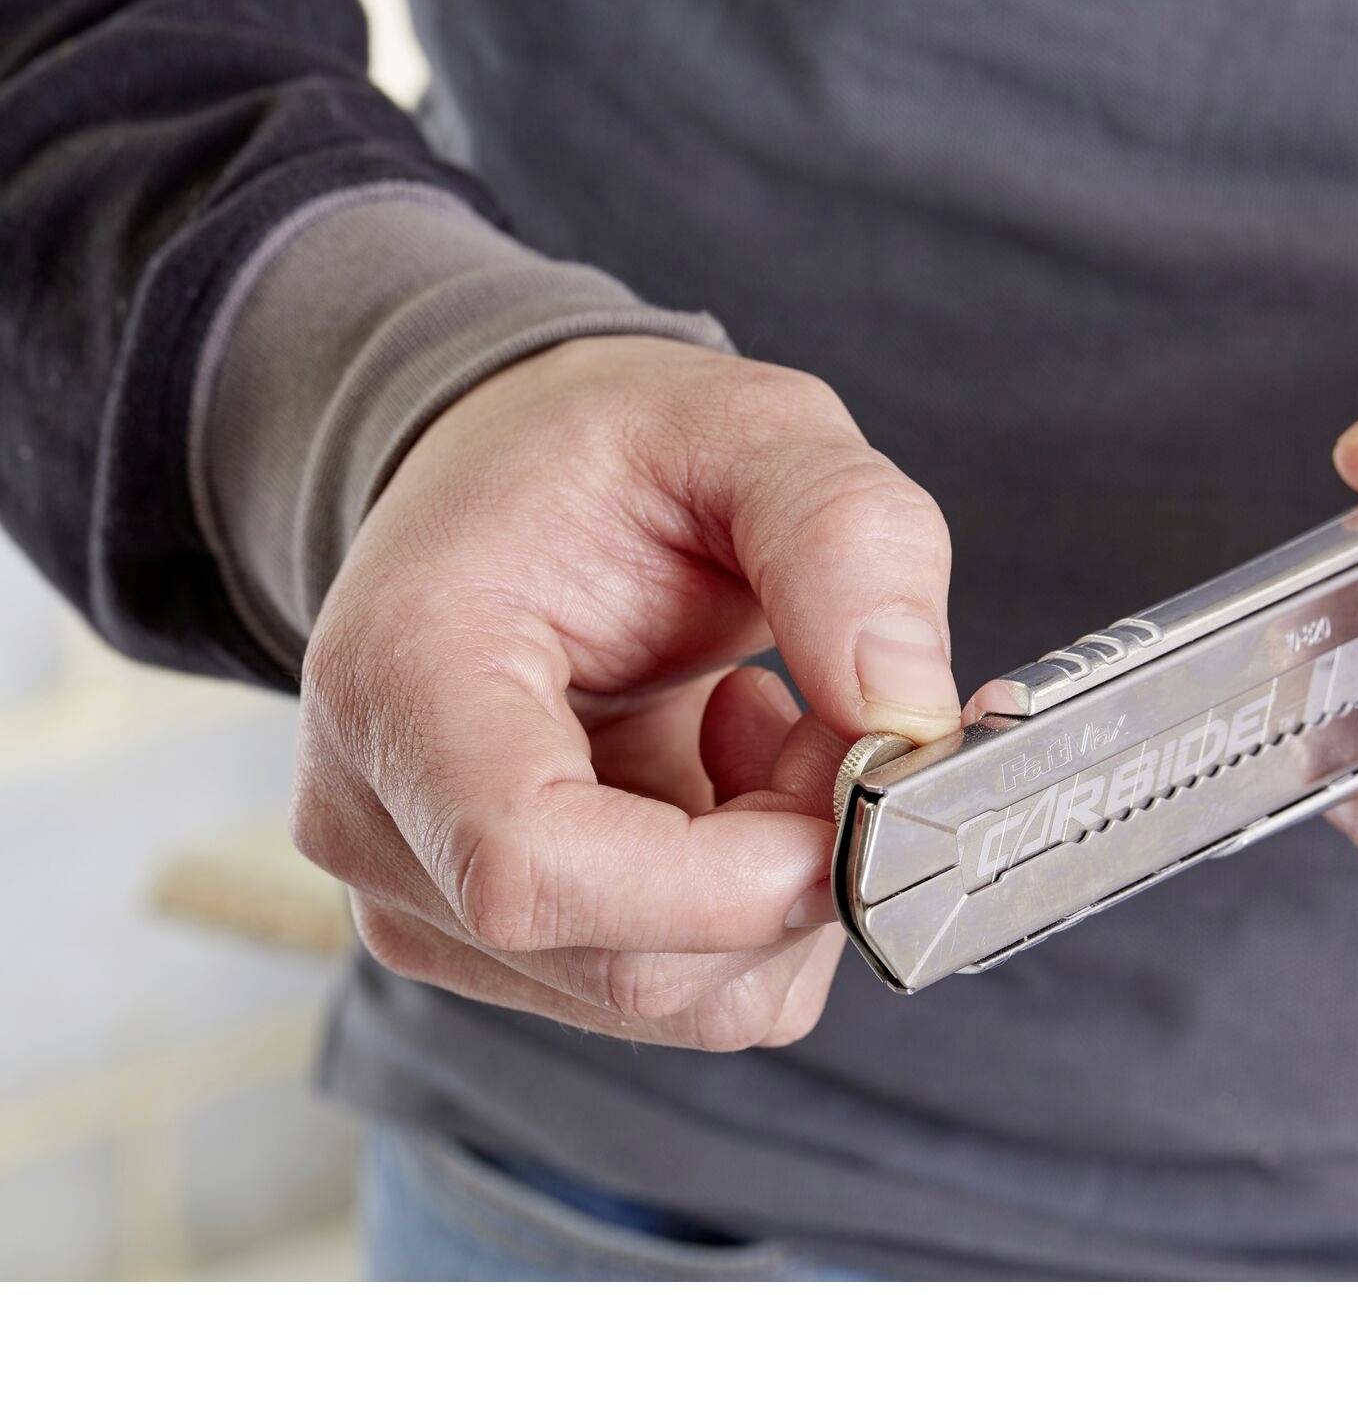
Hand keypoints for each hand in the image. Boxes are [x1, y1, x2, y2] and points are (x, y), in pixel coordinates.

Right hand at [292, 336, 959, 1046]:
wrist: (514, 484)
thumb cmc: (605, 454)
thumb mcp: (749, 428)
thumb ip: (842, 536)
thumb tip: (909, 709)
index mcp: (402, 678)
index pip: (533, 871)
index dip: (731, 874)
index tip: (853, 774)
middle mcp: (379, 821)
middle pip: (635, 965)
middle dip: (798, 860)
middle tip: (839, 712)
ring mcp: (426, 903)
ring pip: (681, 999)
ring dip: (789, 880)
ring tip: (772, 721)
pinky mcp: (493, 945)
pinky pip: (688, 990)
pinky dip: (763, 901)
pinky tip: (735, 772)